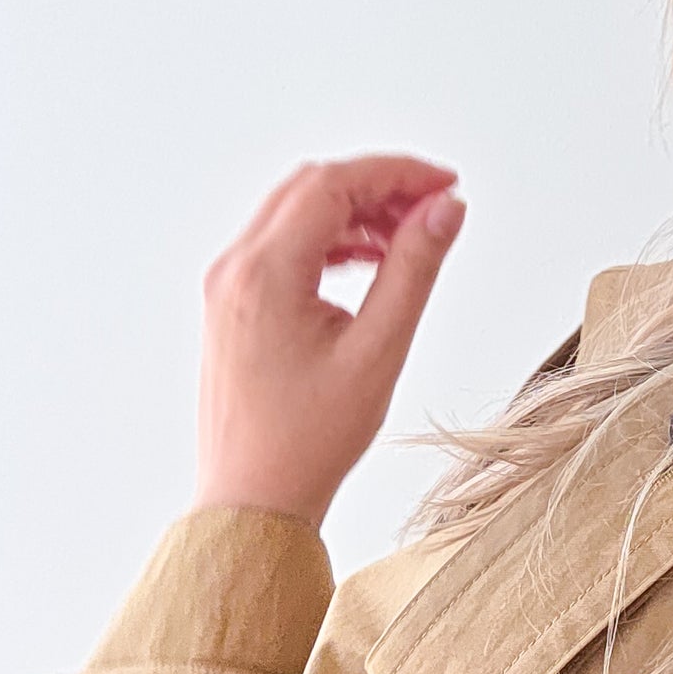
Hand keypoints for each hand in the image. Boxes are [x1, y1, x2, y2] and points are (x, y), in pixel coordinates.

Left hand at [192, 156, 466, 530]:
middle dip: (378, 187)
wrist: (253, 499)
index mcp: (264, 273)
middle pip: (311, 187)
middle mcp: (235, 269)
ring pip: (295, 211)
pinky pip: (282, 244)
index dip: (397, 174)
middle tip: (434, 208)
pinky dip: (329, 239)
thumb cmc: (307, 440)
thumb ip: (414, 268)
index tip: (445, 186)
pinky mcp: (231, 304)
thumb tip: (444, 210)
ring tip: (409, 240)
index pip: (334, 184)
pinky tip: (370, 265)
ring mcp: (227, 285)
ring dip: (354, 212)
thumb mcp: (379, 349)